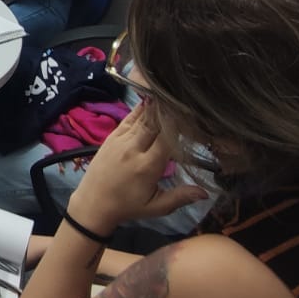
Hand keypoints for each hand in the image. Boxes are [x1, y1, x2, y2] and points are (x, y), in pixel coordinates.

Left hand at [66, 102, 208, 230]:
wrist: (92, 204)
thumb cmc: (127, 207)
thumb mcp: (156, 207)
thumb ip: (180, 197)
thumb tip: (206, 192)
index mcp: (148, 165)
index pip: (168, 137)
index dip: (180, 122)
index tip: (193, 112)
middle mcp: (134, 148)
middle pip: (156, 122)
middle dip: (170, 108)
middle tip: (185, 96)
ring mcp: (121, 140)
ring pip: (142, 117)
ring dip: (157, 104)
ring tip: (171, 89)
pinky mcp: (111, 136)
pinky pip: (129, 118)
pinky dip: (141, 108)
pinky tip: (151, 96)